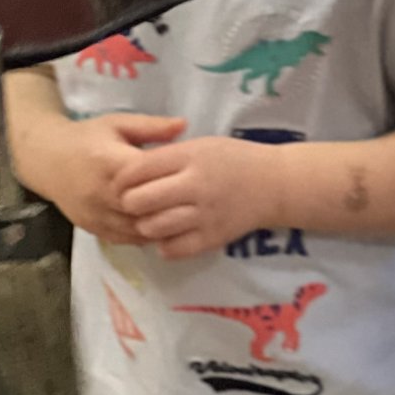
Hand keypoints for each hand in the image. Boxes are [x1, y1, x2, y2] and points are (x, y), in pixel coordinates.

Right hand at [39, 112, 186, 243]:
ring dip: (158, 226)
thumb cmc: (88, 137)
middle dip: (168, 207)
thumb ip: (152, 126)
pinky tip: (161, 229)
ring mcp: (95, 215)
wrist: (49, 160)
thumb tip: (185, 124)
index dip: (169, 178)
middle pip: (142, 208)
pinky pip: (122, 239)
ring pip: (134, 229)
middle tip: (195, 204)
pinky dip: (143, 236)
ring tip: (183, 220)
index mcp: (109, 163)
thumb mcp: (119, 123)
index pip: (145, 177)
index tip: (192, 176)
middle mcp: (101, 194)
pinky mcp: (92, 229)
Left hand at [115, 134, 278, 259]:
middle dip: (130, 203)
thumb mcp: (202, 145)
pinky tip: (169, 234)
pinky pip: (171, 249)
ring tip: (151, 219)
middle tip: (134, 203)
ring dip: (145, 225)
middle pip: (140, 200)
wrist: (274, 184)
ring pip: (152, 228)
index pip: (139, 168)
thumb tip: (129, 172)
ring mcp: (203, 215)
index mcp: (192, 156)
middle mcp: (196, 185)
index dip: (122, 178)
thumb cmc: (235, 159)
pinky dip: (164, 244)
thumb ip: (169, 156)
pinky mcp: (211, 238)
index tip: (120, 183)